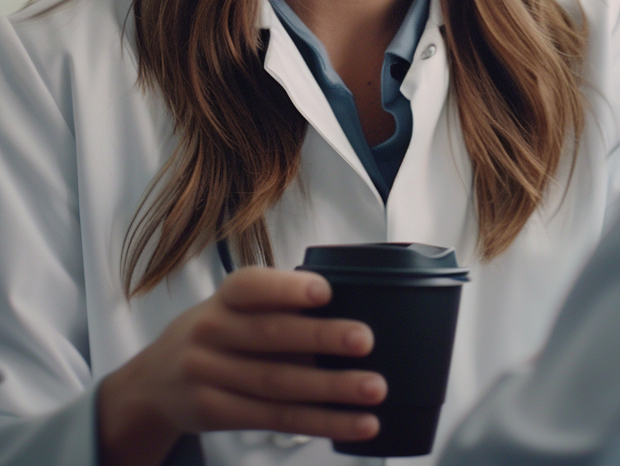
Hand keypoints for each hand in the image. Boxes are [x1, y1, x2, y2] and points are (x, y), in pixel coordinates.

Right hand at [97, 266, 385, 465]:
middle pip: (271, 337)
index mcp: (224, 297)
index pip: (252, 288)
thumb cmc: (219, 330)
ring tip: (374, 388)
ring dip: (332, 390)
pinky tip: (358, 423)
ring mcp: (209, 377)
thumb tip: (348, 303)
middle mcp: (212, 333)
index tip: (325, 291)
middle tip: (365, 339)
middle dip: (321, 339)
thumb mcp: (233, 304)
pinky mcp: (216, 415)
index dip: (287, 289)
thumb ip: (277, 301)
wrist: (152, 381)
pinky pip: (277, 419)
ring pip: (278, 385)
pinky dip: (322, 422)